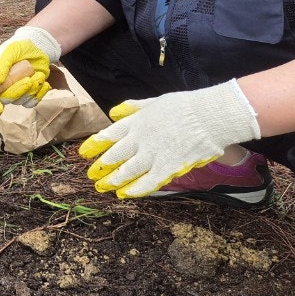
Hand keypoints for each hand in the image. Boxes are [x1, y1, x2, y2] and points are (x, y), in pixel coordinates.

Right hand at [0, 26, 60, 113]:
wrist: (37, 47)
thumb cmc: (19, 47)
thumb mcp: (9, 51)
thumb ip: (2, 65)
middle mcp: (2, 88)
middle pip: (6, 100)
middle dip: (17, 91)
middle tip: (28, 80)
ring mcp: (16, 92)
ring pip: (21, 101)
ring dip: (31, 88)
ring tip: (37, 74)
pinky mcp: (28, 94)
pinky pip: (33, 102)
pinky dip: (39, 92)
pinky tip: (42, 80)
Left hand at [78, 80, 259, 197]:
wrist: (210, 117)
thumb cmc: (185, 106)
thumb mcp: (154, 101)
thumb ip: (133, 108)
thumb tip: (114, 113)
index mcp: (136, 122)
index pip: (109, 135)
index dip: (95, 145)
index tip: (84, 153)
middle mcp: (140, 139)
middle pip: (115, 156)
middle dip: (101, 166)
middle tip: (91, 175)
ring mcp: (153, 155)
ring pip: (127, 171)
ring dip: (113, 180)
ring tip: (103, 187)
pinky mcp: (169, 168)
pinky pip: (148, 182)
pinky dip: (136, 189)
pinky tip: (125, 194)